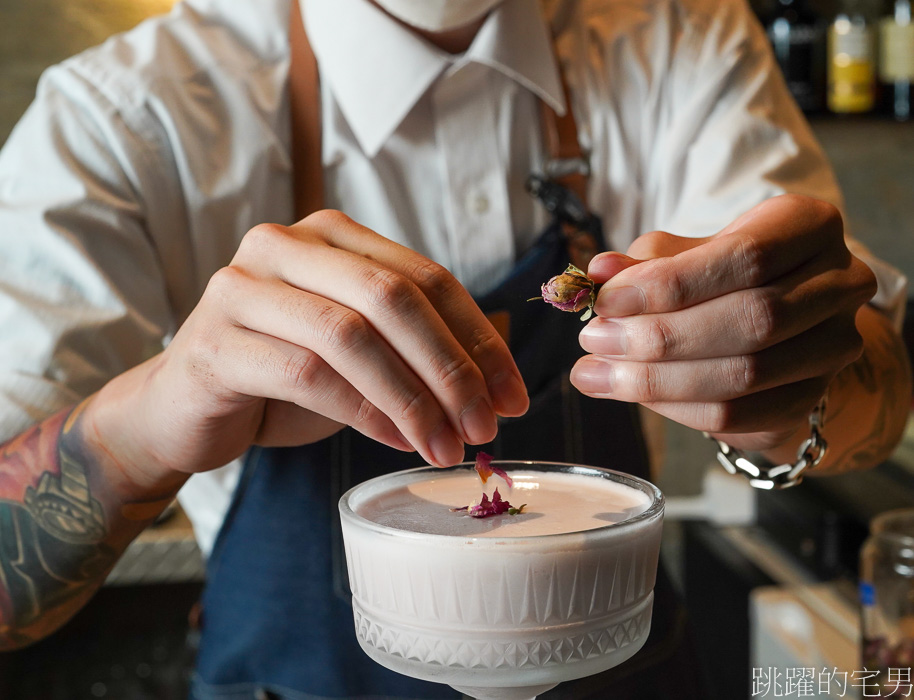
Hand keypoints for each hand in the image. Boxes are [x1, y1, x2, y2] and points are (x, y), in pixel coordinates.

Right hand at [90, 210, 527, 485]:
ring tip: (446, 446)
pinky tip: (396, 440)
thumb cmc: (284, 377)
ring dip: (412, 399)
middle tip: (487, 425)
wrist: (186, 410)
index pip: (425, 277)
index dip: (478, 338)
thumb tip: (502, 380)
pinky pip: (308, 374)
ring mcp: (242, 287)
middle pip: (392, 297)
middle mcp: (283, 244)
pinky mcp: (216, 342)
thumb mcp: (363, 353)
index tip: (514, 397)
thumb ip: (419, 347)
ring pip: (351, 335)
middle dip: (452, 367)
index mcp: (331, 234)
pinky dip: (363, 412)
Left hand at [569, 194, 876, 452]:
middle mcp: (839, 284)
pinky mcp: (810, 400)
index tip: (606, 300)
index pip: (747, 256)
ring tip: (597, 373)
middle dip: (660, 336)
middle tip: (594, 340)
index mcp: (809, 226)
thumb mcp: (682, 253)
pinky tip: (632, 394)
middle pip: (752, 319)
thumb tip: (599, 272)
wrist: (771, 324)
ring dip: (658, 380)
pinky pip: (738, 416)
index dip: (671, 282)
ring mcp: (833, 347)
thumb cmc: (718, 275)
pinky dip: (676, 408)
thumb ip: (645, 262)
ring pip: (746, 375)